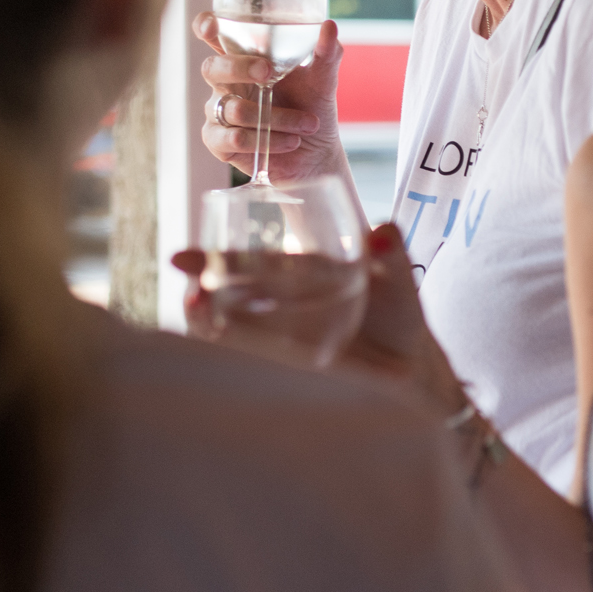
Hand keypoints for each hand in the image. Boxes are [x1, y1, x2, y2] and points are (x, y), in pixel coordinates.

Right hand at [173, 225, 466, 415]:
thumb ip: (394, 255)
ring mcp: (284, 330)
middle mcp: (284, 297)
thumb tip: (385, 230)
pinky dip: (232, 343)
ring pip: (233, 320)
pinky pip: (252, 350)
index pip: (252, 258)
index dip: (215, 255)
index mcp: (302, 268)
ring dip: (210, 319)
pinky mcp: (290, 359)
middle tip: (190, 292)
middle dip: (203, 286)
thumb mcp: (401, 278)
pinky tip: (216, 339)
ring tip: (195, 311)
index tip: (181, 257)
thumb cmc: (401, 313)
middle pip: (231, 287)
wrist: (411, 362)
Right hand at [194, 14, 345, 183]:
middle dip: (238, 68)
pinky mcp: (219, 142)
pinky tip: (289, 142)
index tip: (212, 24)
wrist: (317, 153)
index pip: (214, 36)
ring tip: (307, 124)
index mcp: (243, 59)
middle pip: (211, 68)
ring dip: (276, 117)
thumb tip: (329, 26)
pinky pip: (232, 137)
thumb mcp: (322, 80)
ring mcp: (218, 112)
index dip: (205, 26)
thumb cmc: (311, 109)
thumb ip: (325, 54)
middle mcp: (225, 83)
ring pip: (233, 108)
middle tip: (267, 73)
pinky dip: (266, 140)